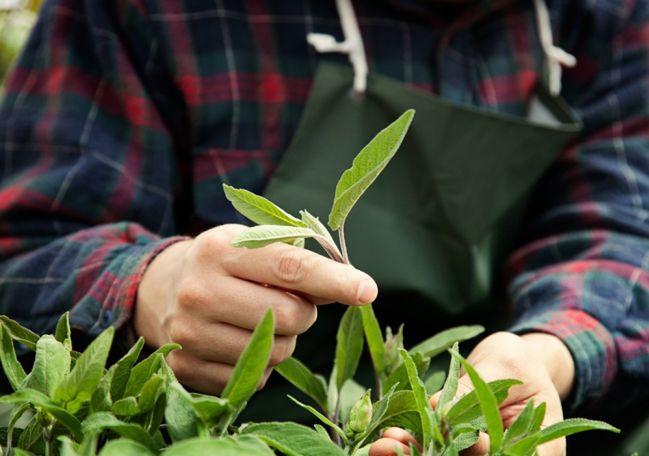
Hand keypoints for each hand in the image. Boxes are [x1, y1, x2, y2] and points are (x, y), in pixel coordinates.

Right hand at [135, 224, 377, 393]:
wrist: (158, 291)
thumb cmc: (220, 264)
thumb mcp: (249, 245)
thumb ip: (296, 262)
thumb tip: (350, 288)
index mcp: (219, 250)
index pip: (289, 267)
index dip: (333, 280)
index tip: (367, 290)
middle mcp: (200, 291)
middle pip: (291, 316)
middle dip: (305, 312)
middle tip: (288, 301)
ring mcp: (190, 334)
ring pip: (278, 352)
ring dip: (285, 339)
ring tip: (259, 319)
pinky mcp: (187, 367)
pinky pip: (256, 378)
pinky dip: (262, 362)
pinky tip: (238, 341)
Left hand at [370, 332, 574, 455]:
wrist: (509, 364)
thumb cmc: (517, 361)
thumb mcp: (501, 367)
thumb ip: (473, 390)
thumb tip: (437, 408)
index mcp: (538, 447)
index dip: (480, 452)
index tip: (461, 440)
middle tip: (392, 449)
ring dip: (413, 455)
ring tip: (382, 447)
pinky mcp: (458, 448)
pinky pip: (435, 449)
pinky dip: (411, 445)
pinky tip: (387, 439)